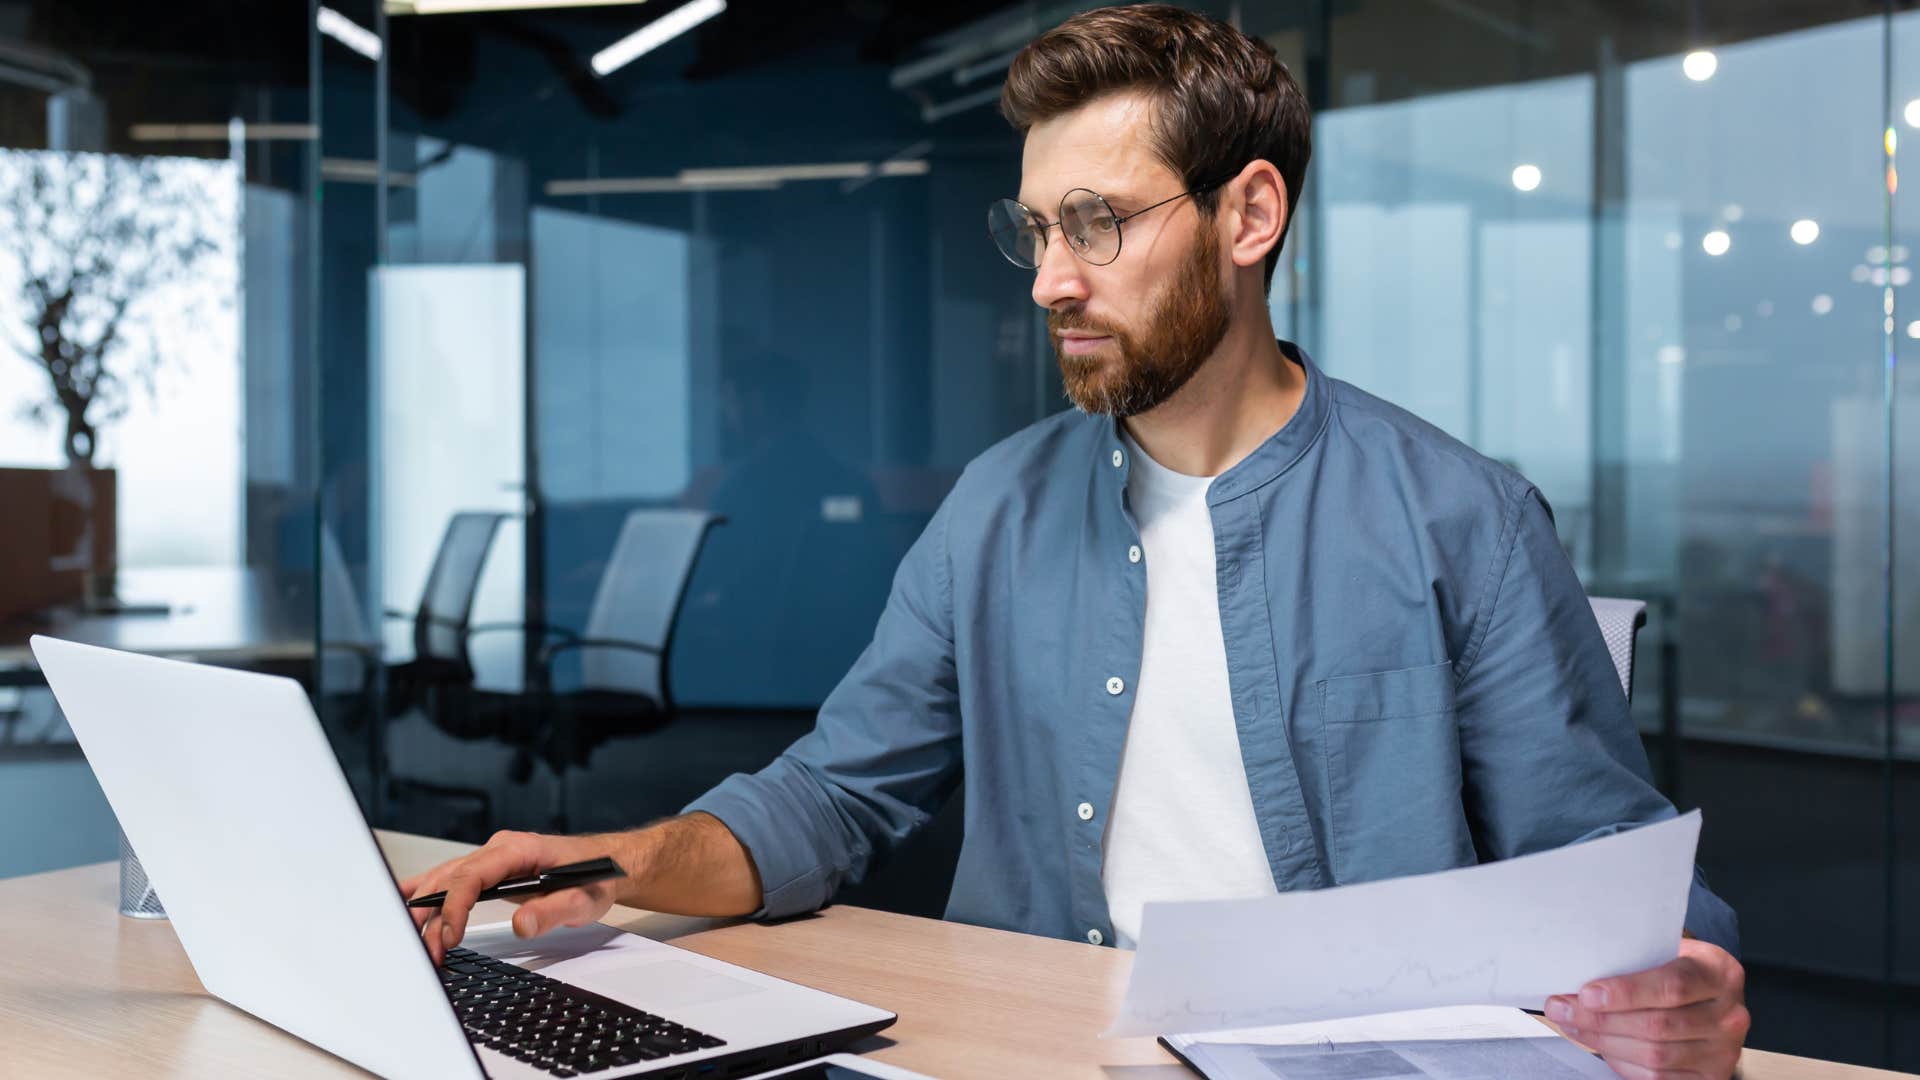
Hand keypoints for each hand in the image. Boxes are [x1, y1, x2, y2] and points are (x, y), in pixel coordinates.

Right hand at [397, 830, 626, 964]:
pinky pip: (451, 879)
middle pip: (450, 879)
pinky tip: (400, 901)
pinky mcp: (489, 871)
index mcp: (517, 849)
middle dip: (432, 917)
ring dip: (427, 912)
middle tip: (426, 954)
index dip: (455, 906)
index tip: (449, 937)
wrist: (608, 864)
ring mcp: (491, 858)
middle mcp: (498, 849)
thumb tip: (521, 924)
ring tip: (414, 945)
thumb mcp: (585, 899)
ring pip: (445, 881)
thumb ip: (554, 910)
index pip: (473, 875)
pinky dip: (425, 892)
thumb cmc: (596, 877)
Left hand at [1546, 939, 1748, 1078]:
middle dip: (1601, 1020)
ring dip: (1604, 1042)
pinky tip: (1601, 1046)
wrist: (1713, 999)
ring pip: (1655, 1055)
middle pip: (1657, 1025)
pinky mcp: (1711, 1076)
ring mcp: (1724, 1051)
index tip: (1586, 994)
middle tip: (1562, 1009)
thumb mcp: (1668, 951)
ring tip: (1573, 1025)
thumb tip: (1577, 975)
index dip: (1626, 993)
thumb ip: (1634, 960)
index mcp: (1719, 973)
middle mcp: (1730, 1014)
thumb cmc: (1679, 969)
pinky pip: (1659, 1077)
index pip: (1673, 986)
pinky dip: (1622, 1063)